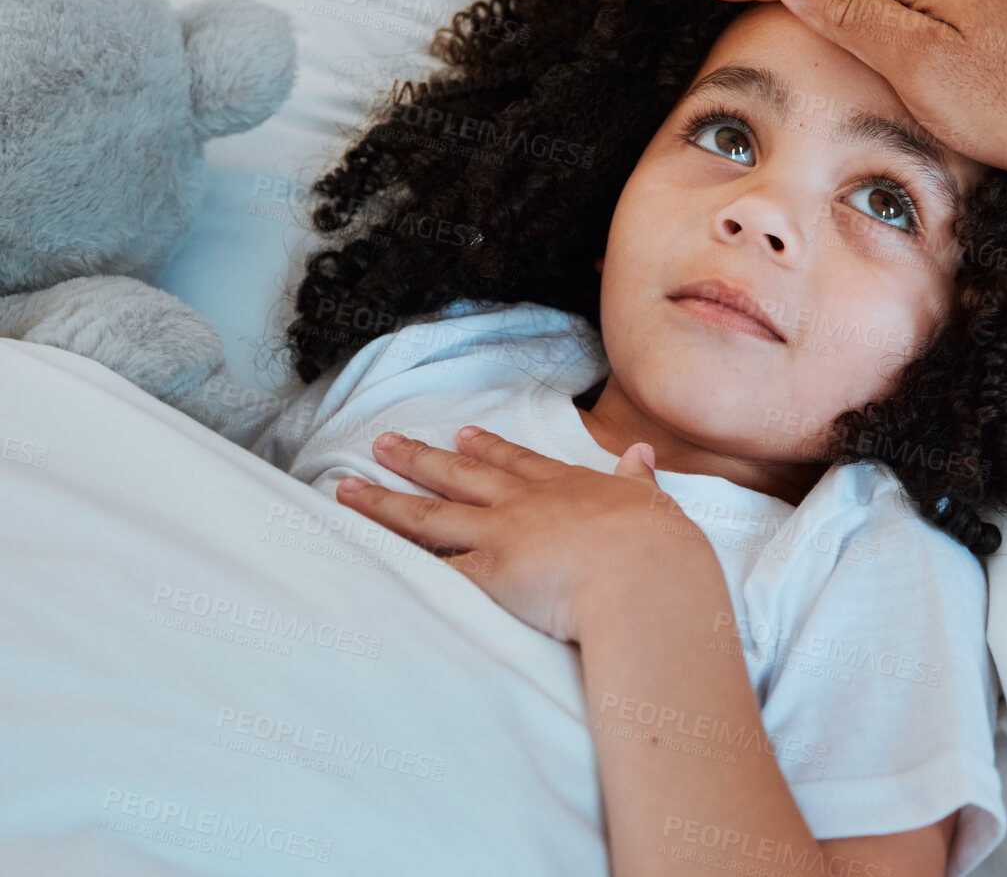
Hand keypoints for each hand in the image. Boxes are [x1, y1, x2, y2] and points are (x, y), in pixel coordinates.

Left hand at [335, 427, 685, 643]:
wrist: (644, 570)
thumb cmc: (657, 544)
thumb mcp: (652, 502)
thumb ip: (639, 480)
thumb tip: (641, 455)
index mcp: (566, 486)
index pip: (516, 463)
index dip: (487, 449)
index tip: (462, 435)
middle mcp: (525, 504)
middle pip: (461, 477)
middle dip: (420, 459)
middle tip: (384, 443)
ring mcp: (501, 535)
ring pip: (429, 515)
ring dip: (384, 501)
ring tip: (346, 488)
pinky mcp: (486, 574)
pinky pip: (432, 569)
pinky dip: (396, 562)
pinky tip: (365, 554)